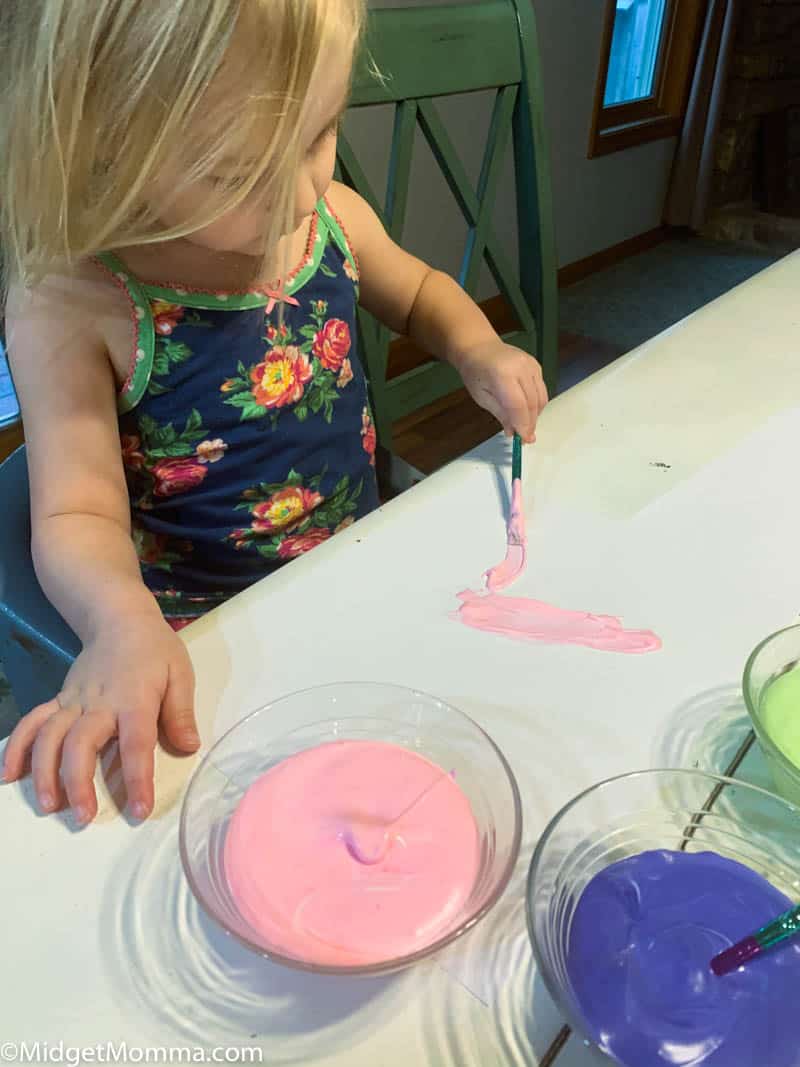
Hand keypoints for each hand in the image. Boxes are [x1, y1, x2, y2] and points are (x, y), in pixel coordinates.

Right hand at [2, 612, 198, 824]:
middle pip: (80, 744)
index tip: (139, 811)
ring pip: (50, 737)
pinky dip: (16, 747)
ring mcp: (74, 701)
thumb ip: (181, 713)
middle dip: (78, 783)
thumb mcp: (180, 675)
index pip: (136, 745)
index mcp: (135, 700)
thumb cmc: (155, 650)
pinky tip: (8, 775)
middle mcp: (99, 703)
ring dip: (44, 772)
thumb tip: (188, 747)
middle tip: (83, 818)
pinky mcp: (59, 699)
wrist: (120, 619)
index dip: (136, 779)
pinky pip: (32, 722)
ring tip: (48, 806)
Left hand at [454, 340, 547, 442]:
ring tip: (525, 425)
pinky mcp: (536, 365)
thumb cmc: (476, 372)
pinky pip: (541, 389)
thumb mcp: (482, 397)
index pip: (518, 405)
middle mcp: (521, 367)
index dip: (523, 424)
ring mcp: (531, 365)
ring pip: (541, 397)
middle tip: (526, 438)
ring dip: (535, 415)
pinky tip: (526, 410)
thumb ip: (500, 414)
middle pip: (532, 403)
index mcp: (502, 375)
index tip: (524, 439)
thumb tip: (514, 432)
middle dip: (530, 423)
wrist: (480, 348)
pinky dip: (536, 403)